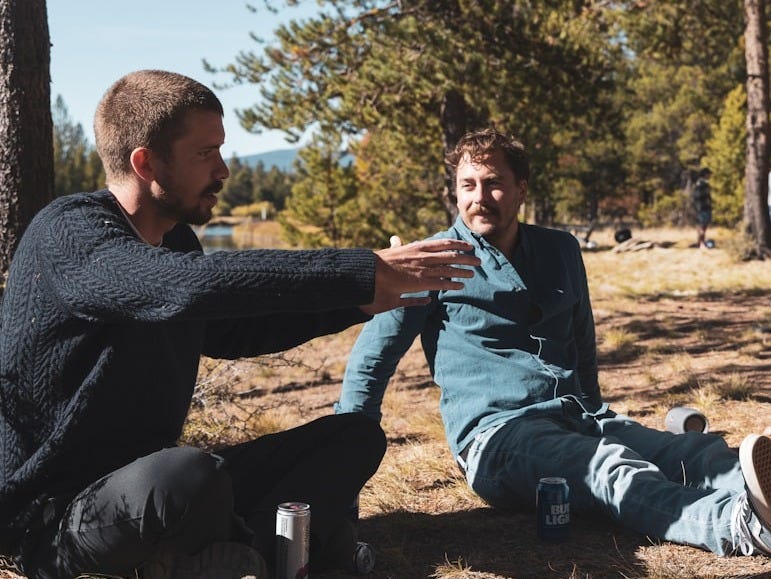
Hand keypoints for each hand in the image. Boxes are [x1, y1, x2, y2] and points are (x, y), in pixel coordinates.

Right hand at [360, 236, 479, 314]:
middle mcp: (423, 256)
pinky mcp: (420, 282)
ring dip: (462, 271)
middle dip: (466, 258)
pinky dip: (452, 284)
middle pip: (450, 256)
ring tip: (473, 273)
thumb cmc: (379, 262)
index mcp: (417, 247)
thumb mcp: (390, 249)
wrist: (371, 272)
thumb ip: (397, 244)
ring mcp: (422, 269)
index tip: (468, 245)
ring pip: (448, 269)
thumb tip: (396, 239)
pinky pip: (441, 283)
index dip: (458, 244)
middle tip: (478, 260)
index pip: (443, 243)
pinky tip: (460, 286)